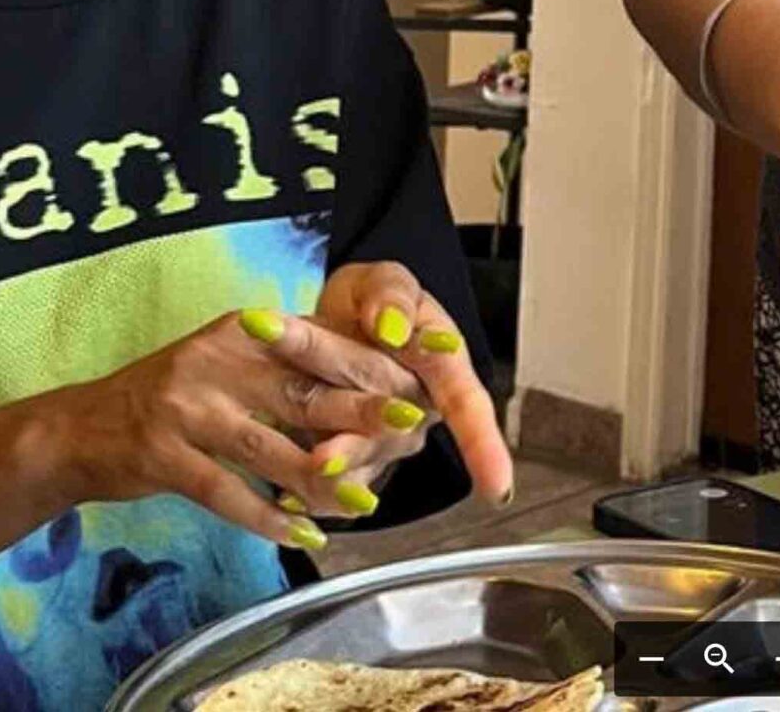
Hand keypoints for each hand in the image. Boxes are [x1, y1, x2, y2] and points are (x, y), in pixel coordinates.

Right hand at [45, 307, 429, 550]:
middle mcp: (215, 361)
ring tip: (365, 502)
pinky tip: (301, 535)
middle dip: (359, 413)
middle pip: (301, 392)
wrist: (82, 429)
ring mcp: (185, 408)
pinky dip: (265, 516)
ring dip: (320, 480)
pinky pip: (225, 492)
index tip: (414, 382)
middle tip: (410, 429)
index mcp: (242, 333)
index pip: (317, 348)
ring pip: (269, 449)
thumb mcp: (230, 364)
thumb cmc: (174, 398)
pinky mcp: (161, 456)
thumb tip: (370, 385)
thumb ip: (288, 370)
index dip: (367, 368)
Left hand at [299, 261, 513, 513]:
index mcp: (444, 369)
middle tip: (322, 456)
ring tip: (297, 464)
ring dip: (323, 460)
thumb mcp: (386, 280)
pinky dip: (304, 484)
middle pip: (390, 428)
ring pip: (355, 453)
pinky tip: (282, 498)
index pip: (469, 406)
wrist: (340, 317)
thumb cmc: (376, 298)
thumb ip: (391, 297)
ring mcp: (382, 440)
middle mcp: (418, 413)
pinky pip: (329, 479)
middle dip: (356, 445)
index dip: (484, 446)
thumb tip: (393, 327)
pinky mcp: (347, 458)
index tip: (497, 488)